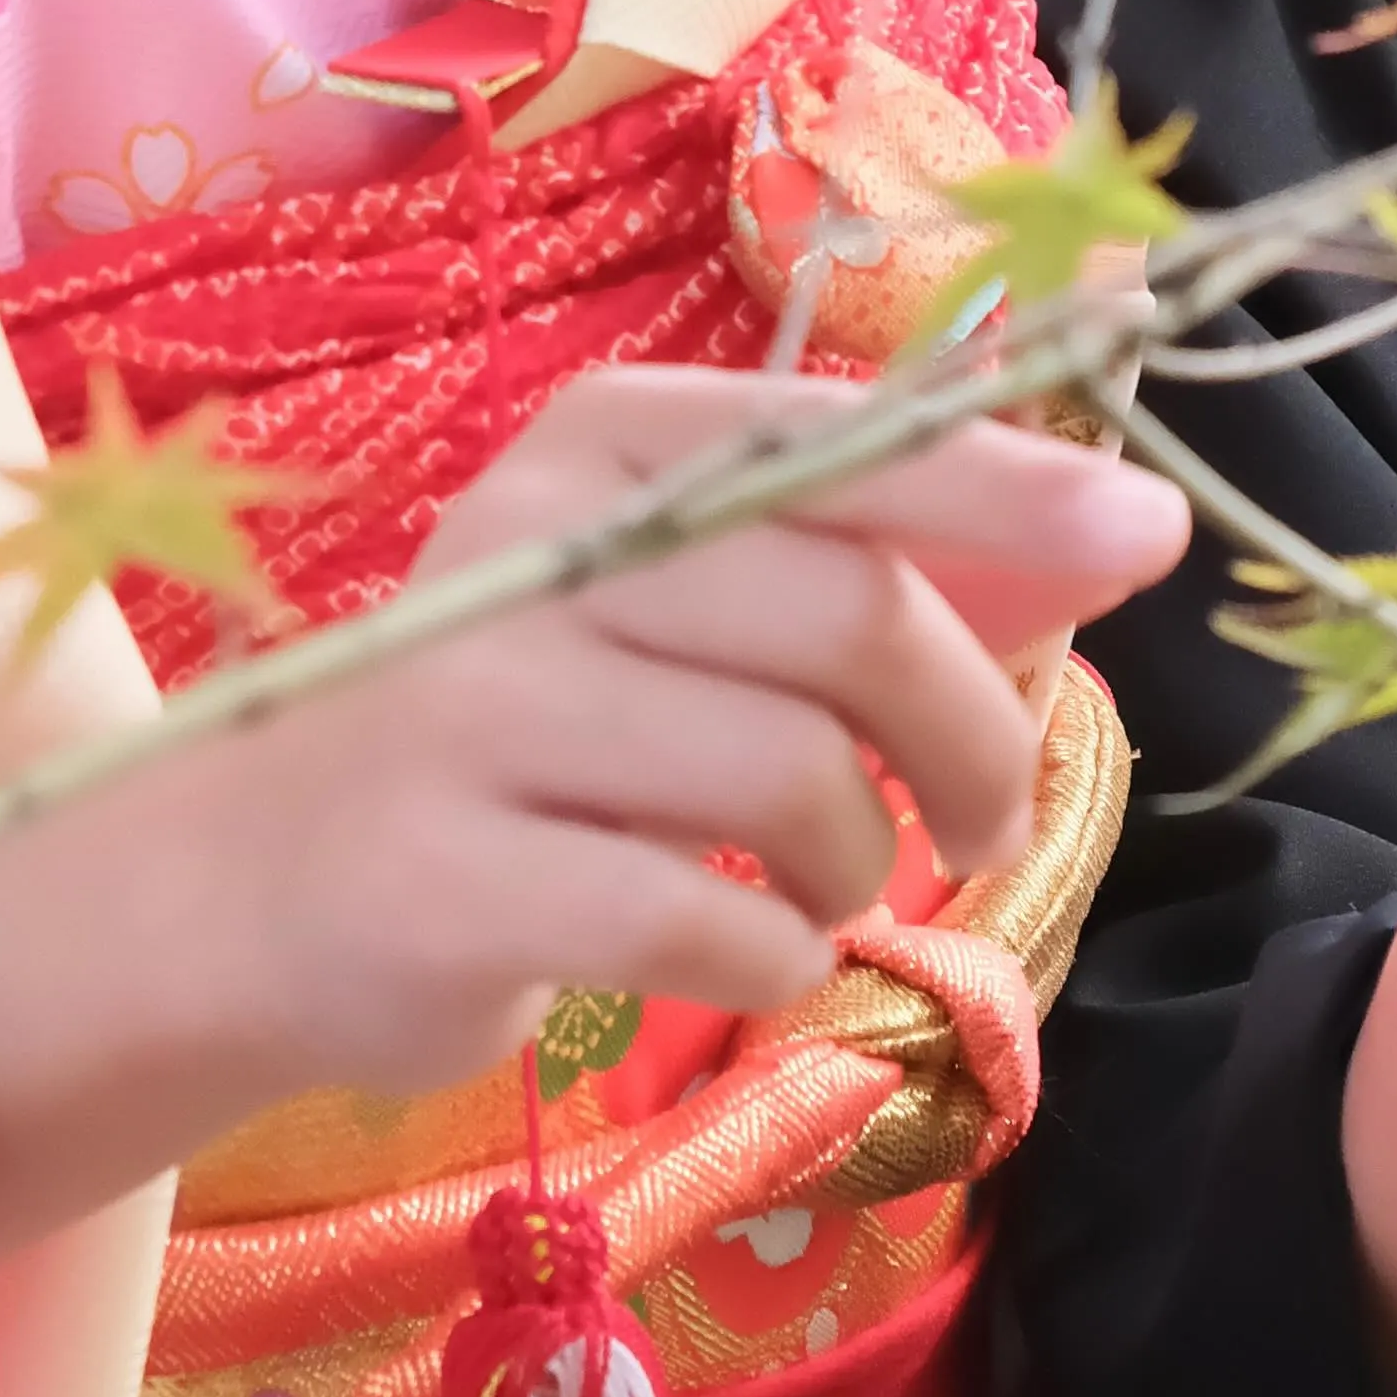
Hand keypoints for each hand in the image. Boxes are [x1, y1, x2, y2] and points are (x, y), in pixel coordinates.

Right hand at [0, 369, 1186, 1255]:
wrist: (246, 888)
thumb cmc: (513, 736)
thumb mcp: (672, 608)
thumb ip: (872, 560)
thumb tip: (1113, 531)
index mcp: (604, 447)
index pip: (846, 440)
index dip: (1012, 486)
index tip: (1151, 534)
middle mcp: (533, 550)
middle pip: (845, 613)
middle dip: (970, 735)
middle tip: (981, 821)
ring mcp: (474, 712)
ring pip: (791, 775)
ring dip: (855, 862)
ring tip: (812, 884)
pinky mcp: (450, 879)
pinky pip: (704, 920)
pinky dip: (766, 956)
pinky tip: (726, 951)